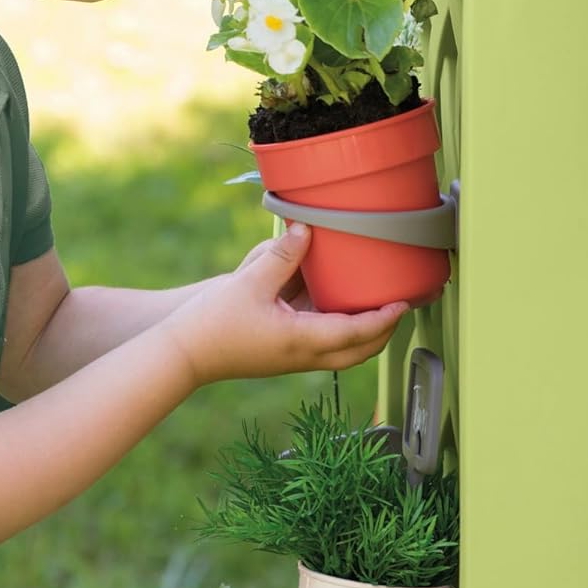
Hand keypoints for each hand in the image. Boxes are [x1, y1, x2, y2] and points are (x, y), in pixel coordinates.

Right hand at [163, 223, 406, 386]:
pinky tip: (332, 304)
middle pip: (358, 351)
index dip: (384, 318)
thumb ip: (281, 255)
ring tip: (374, 306)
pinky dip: (336, 327)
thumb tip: (307, 230)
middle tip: (398, 307)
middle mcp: (302, 354)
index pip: (357, 332)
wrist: (184, 353)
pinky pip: (320, 343)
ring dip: (362, 333)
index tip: (403, 303)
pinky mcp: (280, 352)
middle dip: (383, 332)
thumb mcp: (249, 282)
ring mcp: (292, 357)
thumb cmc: (213, 323)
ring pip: (341, 351)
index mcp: (301, 341)